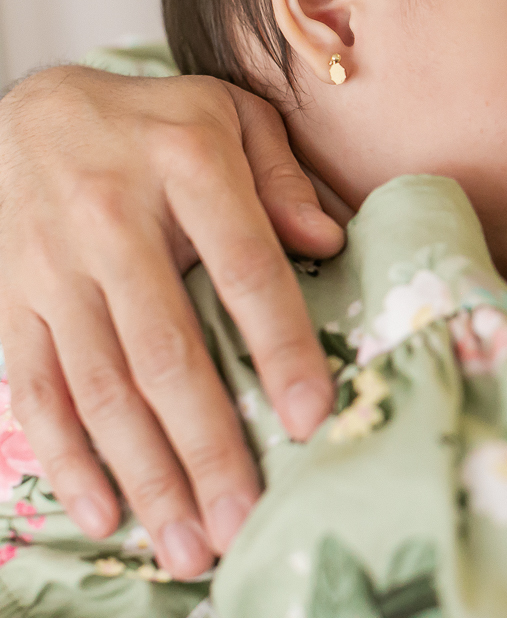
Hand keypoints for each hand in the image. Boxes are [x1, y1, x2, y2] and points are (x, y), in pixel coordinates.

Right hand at [0, 66, 343, 576]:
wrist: (25, 109)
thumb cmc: (155, 121)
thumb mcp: (229, 114)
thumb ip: (281, 176)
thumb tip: (329, 236)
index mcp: (185, 164)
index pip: (245, 267)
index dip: (279, 345)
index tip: (310, 416)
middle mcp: (111, 220)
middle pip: (166, 352)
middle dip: (207, 446)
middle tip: (244, 520)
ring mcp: (52, 268)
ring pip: (100, 388)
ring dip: (145, 474)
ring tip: (187, 543)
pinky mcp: (8, 300)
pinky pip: (35, 390)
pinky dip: (67, 457)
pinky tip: (104, 513)